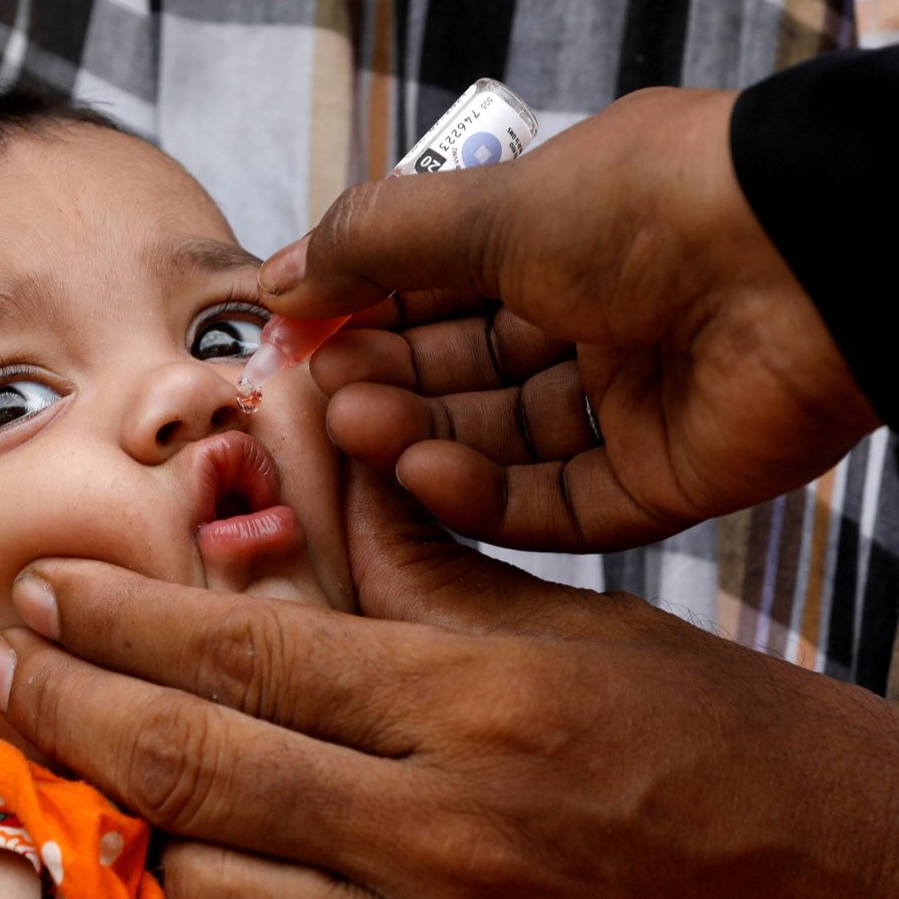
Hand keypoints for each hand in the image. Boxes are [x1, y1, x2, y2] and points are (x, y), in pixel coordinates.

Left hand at [0, 466, 898, 897]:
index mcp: (473, 704)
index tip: (50, 589)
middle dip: (75, 705)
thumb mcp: (572, 631)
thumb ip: (424, 570)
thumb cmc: (722, 749)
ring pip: (210, 876)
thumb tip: (322, 489)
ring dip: (120, 812)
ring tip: (58, 752)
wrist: (838, 881)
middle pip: (200, 761)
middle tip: (0, 659)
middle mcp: (438, 825)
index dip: (127, 621)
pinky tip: (155, 853)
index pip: (250, 655)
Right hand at [259, 87, 879, 550]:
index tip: (296, 337)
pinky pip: (558, 502)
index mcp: (562, 238)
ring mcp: (632, 402)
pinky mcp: (665, 477)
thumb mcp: (488, 205)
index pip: (438, 289)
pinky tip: (425, 472)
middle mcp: (596, 319)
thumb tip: (279, 278)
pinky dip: (486, 496)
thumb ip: (374, 243)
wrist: (811, 261)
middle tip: (319, 393)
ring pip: (500, 441)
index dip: (365, 314)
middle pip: (462, 371)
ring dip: (420, 438)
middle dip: (386, 381)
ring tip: (356, 428)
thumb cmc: (654, 204)